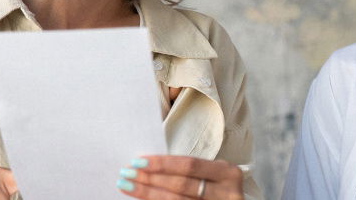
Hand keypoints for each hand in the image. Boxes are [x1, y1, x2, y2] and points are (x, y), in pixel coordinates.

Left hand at [116, 155, 243, 199]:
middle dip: (150, 179)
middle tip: (127, 173)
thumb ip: (190, 171)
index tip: (138, 161)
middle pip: (181, 185)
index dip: (163, 164)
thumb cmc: (217, 189)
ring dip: (148, 194)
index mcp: (227, 174)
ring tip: (128, 186)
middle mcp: (226, 193)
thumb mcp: (212, 175)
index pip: (190, 165)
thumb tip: (147, 165)